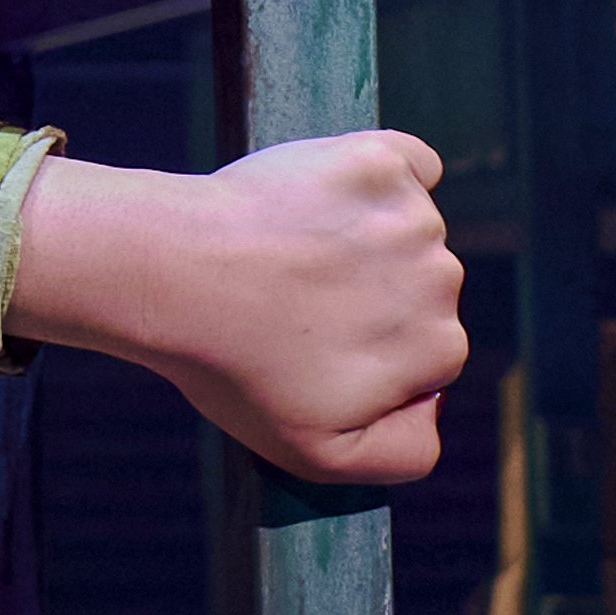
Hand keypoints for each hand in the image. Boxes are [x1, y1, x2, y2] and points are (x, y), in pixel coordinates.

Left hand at [15, 131, 467, 486]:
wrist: (173, 275)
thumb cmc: (236, 368)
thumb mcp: (319, 453)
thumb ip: (404, 452)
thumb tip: (436, 410)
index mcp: (440, 350)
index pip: (424, 355)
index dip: (368, 355)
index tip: (311, 350)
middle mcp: (443, 279)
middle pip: (417, 291)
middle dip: (364, 297)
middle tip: (289, 303)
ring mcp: (412, 217)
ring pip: (403, 233)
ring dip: (358, 240)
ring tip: (286, 257)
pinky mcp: (376, 160)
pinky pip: (404, 166)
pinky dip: (373, 179)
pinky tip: (322, 196)